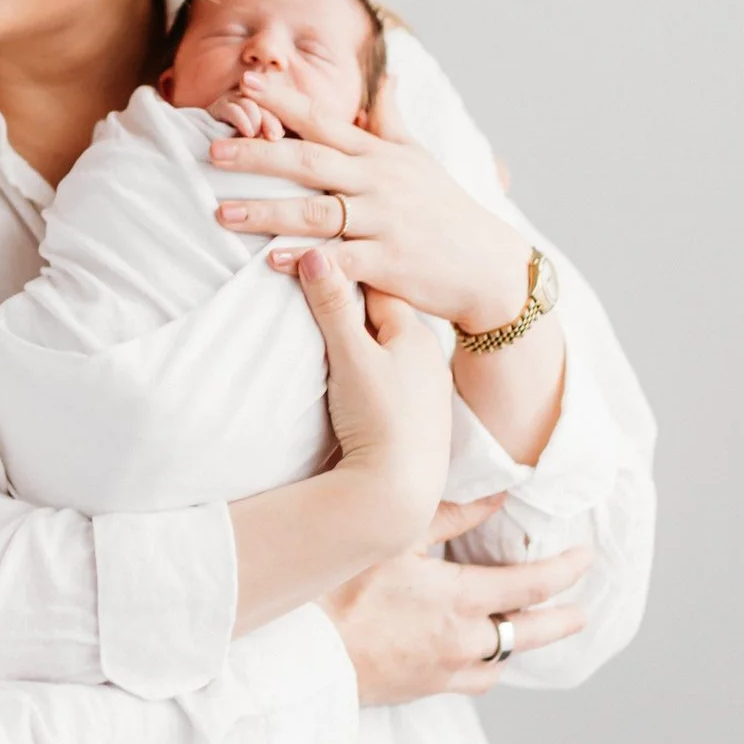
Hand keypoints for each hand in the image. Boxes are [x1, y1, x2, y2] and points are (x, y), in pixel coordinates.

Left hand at [211, 71, 528, 329]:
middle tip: (211, 151)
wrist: (490, 266)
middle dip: (258, 154)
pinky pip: (341, 260)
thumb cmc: (446, 209)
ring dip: (267, 211)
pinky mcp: (390, 263)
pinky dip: (306, 260)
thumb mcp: (420, 158)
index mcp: (378, 154)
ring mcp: (384, 222)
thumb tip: (388, 76)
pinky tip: (272, 261)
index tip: (245, 85)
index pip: (323, 121)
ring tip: (222, 213)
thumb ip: (393, 120)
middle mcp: (378, 181)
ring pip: (317, 212)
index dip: (283, 102)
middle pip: (309, 162)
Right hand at [293, 247, 452, 540]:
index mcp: (415, 335)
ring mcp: (427, 392)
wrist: (399, 491)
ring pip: (391, 352)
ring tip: (338, 344)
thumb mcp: (350, 357)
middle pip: (385, 319)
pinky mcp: (420, 421)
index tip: (319, 264)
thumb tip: (315, 252)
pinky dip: (377, 374)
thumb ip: (332, 306)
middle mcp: (428, 359)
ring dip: (367, 345)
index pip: (377, 288)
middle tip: (319, 297)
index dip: (347, 275)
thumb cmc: (378, 419)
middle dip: (356, 309)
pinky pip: (395, 382)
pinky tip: (363, 386)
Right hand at [322, 501, 593, 705]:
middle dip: (561, 621)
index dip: (565, 571)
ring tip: (526, 632)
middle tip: (581, 612)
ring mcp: (445, 671)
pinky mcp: (422, 689)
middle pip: (531, 634)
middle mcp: (464, 641)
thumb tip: (496, 498)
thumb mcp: (396, 538)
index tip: (585, 559)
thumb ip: (451, 517)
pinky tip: (477, 656)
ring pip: (501, 662)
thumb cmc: (340, 589)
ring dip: (518, 645)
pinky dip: (484, 666)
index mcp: (461, 599)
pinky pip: (472, 683)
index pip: (533, 586)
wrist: (303, 654)